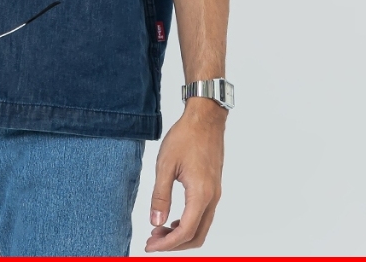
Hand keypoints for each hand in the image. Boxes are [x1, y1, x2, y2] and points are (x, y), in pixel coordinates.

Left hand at [144, 100, 225, 251]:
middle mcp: (212, 198)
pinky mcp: (213, 188)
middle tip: (152, 241)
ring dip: (181, 235)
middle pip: (196, 236)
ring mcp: (215, 193)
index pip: (186, 231)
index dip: (167, 244)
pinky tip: (173, 219)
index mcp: (201, 194)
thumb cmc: (185, 136)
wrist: (205, 118)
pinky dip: (188, 224)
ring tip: (159, 231)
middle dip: (174, 244)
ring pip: (201, 227)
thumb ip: (160, 196)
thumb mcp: (166, 164)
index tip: (150, 246)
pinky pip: (203, 215)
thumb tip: (155, 223)